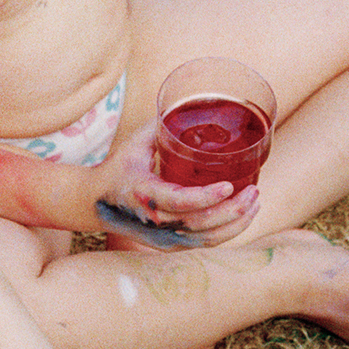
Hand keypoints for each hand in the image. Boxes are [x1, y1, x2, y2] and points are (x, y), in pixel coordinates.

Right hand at [94, 134, 257, 247]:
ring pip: (207, 239)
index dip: (207, 197)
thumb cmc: (116, 169)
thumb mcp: (134, 146)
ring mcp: (163, 238)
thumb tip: (185, 103)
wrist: (92, 204)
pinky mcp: (169, 245)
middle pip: (201, 224)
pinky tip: (243, 218)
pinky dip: (228, 233)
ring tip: (255, 203)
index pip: (180, 202)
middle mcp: (155, 222)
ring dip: (237, 224)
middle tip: (254, 191)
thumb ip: (161, 127)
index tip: (230, 185)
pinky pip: (204, 243)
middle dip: (234, 210)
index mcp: (145, 195)